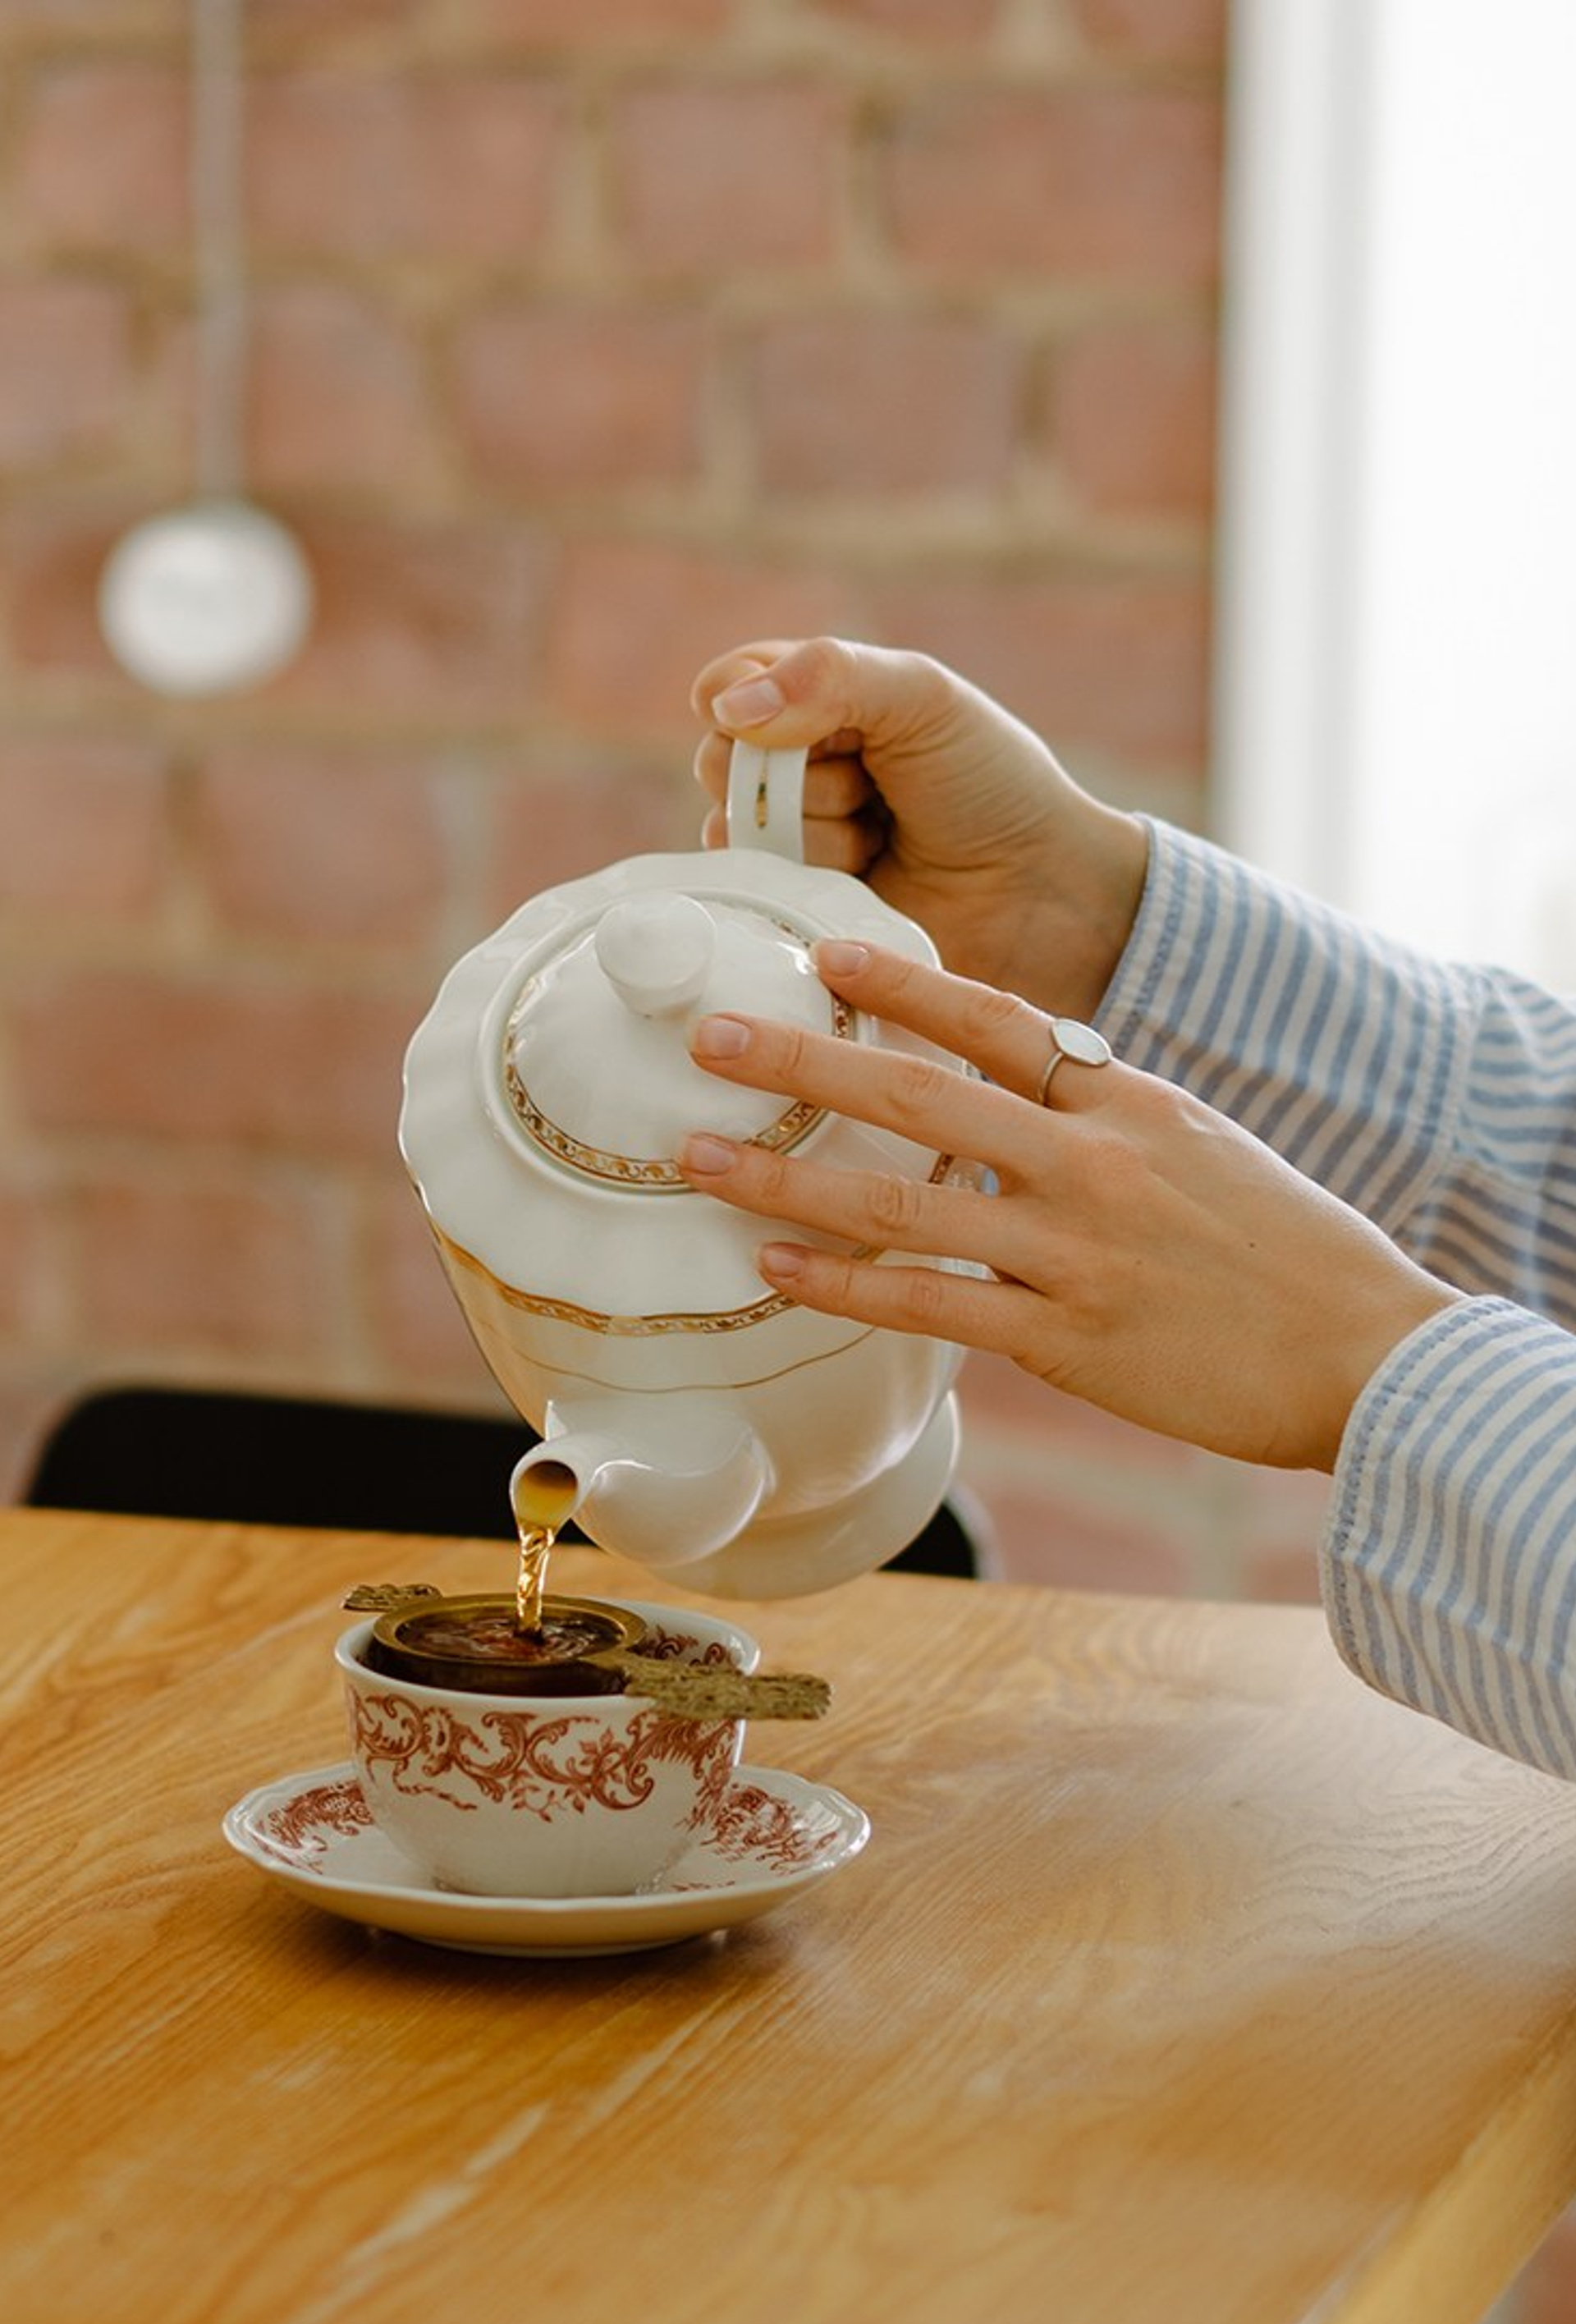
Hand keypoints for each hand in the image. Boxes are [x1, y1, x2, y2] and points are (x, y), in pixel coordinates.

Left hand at [676, 939, 1461, 1471]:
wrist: (1363, 1352)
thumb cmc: (1290, 1249)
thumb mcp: (1203, 1146)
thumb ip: (1105, 1115)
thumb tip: (1018, 1087)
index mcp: (1128, 1100)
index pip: (998, 1018)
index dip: (905, 981)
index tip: (828, 951)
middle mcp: (1090, 1162)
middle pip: (922, 1094)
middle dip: (805, 1060)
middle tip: (710, 1037)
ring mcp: (1072, 1250)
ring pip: (902, 1201)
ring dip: (786, 1175)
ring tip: (698, 1157)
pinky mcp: (1064, 1338)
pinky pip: (930, 1303)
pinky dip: (845, 1283)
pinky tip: (775, 1266)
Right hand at [690, 635, 1147, 1018]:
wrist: (1040, 893)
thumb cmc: (992, 783)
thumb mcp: (921, 698)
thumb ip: (827, 676)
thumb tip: (724, 706)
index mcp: (819, 698)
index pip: (728, 685)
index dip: (745, 703)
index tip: (803, 721)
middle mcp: (794, 768)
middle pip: (720, 761)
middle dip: (798, 775)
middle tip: (872, 786)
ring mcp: (792, 841)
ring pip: (736, 829)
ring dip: (816, 834)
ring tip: (881, 839)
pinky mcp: (796, 909)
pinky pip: (750, 893)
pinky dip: (806, 883)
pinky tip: (864, 879)